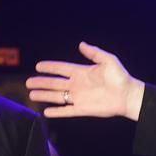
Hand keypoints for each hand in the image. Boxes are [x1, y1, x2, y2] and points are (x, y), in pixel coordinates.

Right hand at [26, 42, 146, 120]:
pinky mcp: (83, 109)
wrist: (128, 95)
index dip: (50, 67)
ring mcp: (79, 97)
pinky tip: (46, 112)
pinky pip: (67, 111)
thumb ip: (94, 53)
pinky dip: (57, 112)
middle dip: (41, 83)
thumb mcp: (108, 60)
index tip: (38, 66)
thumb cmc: (120, 77)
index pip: (61, 69)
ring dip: (44, 96)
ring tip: (31, 95)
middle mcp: (77, 85)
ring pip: (57, 97)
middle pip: (55, 83)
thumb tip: (81, 44)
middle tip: (28, 82)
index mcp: (82, 72)